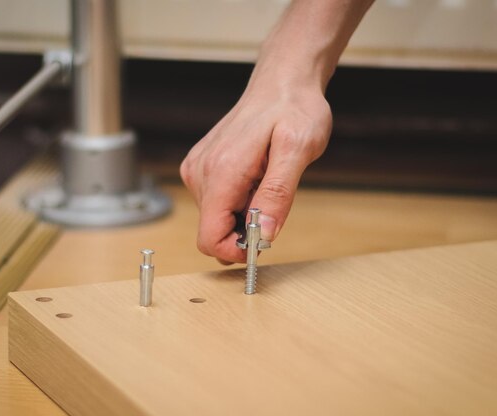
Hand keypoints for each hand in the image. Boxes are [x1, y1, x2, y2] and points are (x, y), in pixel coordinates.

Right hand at [180, 79, 331, 263]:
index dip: (236, 250)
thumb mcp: (298, 151)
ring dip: (243, 214)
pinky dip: (238, 201)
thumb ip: (278, 196)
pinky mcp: (201, 168)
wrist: (281, 83)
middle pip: (213, 230)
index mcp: (222, 172)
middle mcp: (201, 172)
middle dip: (244, 230)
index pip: (209, 237)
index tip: (263, 241)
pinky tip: (255, 176)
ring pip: (215, 219)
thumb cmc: (294, 110)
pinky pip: (215, 203)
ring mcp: (198, 170)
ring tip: (265, 181)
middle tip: (273, 201)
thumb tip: (264, 235)